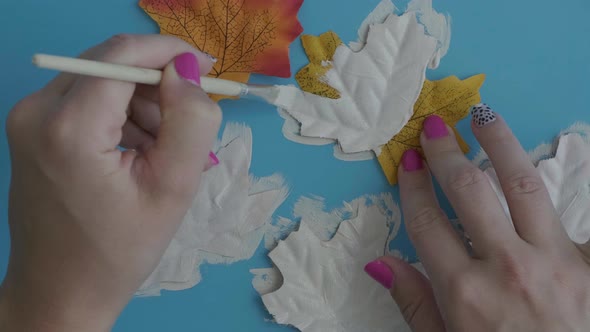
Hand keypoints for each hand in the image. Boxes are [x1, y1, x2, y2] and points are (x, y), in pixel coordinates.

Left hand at [0, 35, 220, 330]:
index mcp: (70, 126)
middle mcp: (36, 110)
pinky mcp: (30, 129)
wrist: (60, 292)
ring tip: (161, 153)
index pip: (123, 54)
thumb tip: (185, 71)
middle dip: (157, 85)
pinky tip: (135, 154)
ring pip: (100, 80)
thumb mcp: (173, 187)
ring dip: (140, 104)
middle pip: (110, 64)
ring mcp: (27, 119)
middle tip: (186, 127)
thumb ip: (191, 121)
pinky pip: (85, 100)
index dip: (170, 51)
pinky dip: (119, 115)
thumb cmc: (120, 249)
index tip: (206, 69)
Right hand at [365, 108, 589, 330]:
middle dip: (447, 153)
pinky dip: (554, 185)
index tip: (407, 160)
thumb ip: (415, 304)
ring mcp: (554, 261)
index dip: (413, 184)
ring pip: (521, 184)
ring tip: (483, 116)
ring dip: (499, 144)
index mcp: (463, 291)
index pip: (426, 220)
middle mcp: (506, 267)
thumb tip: (382, 262)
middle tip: (435, 127)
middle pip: (468, 190)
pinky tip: (537, 162)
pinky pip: (570, 212)